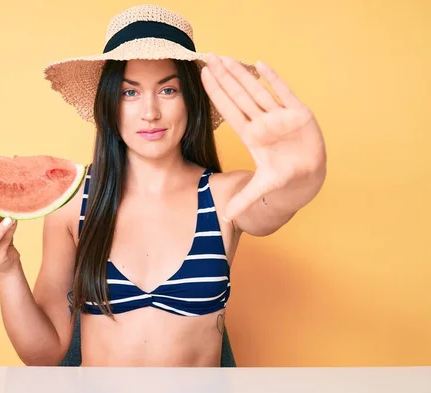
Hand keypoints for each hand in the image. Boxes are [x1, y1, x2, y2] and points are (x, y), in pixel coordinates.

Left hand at [201, 54, 325, 220]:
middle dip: (224, 77)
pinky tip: (260, 64)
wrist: (307, 178)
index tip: (202, 77)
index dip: (216, 93)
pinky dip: (274, 80)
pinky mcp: (299, 114)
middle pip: (239, 95)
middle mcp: (262, 122)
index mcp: (251, 136)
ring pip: (257, 90)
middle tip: (208, 57)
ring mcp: (280, 116)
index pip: (229, 110)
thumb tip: (227, 217)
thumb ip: (245, 199)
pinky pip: (285, 93)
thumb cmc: (283, 179)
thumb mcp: (262, 188)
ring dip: (243, 74)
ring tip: (227, 58)